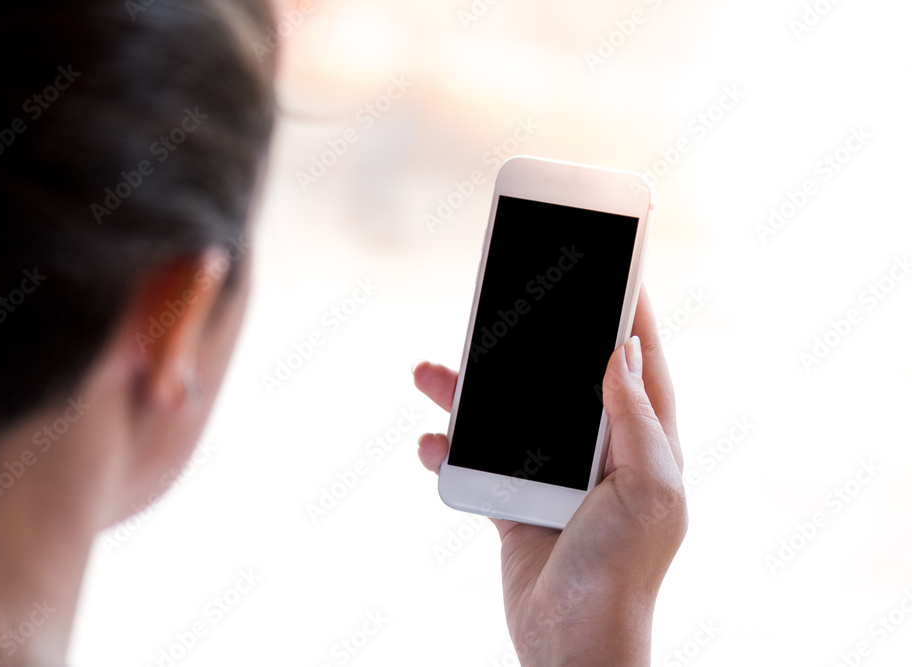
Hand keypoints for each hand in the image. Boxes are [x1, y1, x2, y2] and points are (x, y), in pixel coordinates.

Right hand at [413, 285, 686, 666]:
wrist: (572, 647)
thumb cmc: (623, 572)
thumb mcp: (647, 490)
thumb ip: (634, 418)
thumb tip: (624, 349)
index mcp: (644, 443)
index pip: (638, 362)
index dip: (630, 312)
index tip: (617, 263)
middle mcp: (600, 452)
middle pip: (560, 377)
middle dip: (528, 342)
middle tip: (502, 299)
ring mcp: (553, 476)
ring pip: (508, 414)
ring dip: (470, 392)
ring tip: (430, 370)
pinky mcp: (515, 502)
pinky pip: (477, 460)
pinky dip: (450, 449)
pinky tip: (430, 442)